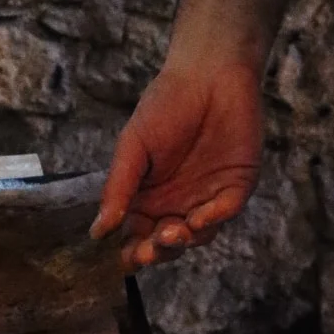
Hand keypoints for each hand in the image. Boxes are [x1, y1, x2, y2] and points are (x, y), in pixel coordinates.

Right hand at [91, 57, 262, 268]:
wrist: (208, 74)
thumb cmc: (164, 105)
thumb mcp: (133, 145)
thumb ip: (119, 187)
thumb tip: (98, 230)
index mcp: (148, 195)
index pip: (136, 234)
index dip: (130, 250)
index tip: (122, 259)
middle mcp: (177, 202)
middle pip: (166, 242)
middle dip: (156, 252)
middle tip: (146, 251)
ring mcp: (207, 197)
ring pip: (195, 235)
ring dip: (182, 241)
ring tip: (170, 233)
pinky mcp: (235, 187)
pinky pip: (223, 213)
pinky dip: (211, 220)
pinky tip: (198, 219)